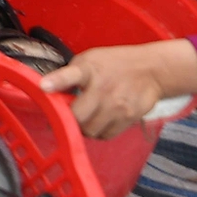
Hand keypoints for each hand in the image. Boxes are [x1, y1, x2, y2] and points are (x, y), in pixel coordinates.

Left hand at [40, 40, 196, 139]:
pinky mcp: (129, 118)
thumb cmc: (114, 64)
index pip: (71, 75)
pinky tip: (102, 120)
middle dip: (69, 120)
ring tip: (87, 117)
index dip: (56, 81)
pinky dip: (100, 132)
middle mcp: (103, 89)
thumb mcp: (89, 61)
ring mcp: (117, 106)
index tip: (44, 87)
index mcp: (89, 70)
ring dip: (84, 128)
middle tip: (69, 116)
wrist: (152, 70)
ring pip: (91, 131)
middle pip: (78, 117)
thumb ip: (70, 76)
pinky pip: (106, 135)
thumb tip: (49, 93)